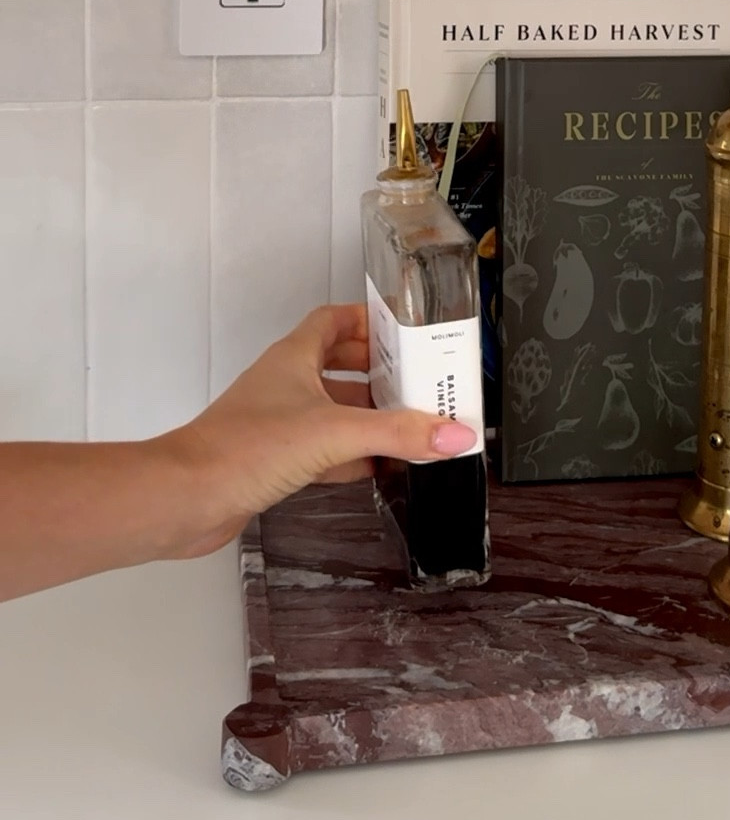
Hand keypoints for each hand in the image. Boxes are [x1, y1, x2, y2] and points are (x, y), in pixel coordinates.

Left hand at [167, 304, 475, 557]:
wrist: (188, 498)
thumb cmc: (239, 449)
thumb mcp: (335, 432)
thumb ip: (398, 433)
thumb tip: (451, 433)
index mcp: (295, 358)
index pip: (335, 320)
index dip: (369, 321)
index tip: (405, 330)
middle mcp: (286, 384)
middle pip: (339, 364)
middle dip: (379, 371)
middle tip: (417, 380)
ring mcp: (278, 423)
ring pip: (333, 410)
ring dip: (368, 416)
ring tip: (409, 424)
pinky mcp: (274, 461)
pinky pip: (324, 450)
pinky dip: (352, 456)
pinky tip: (377, 468)